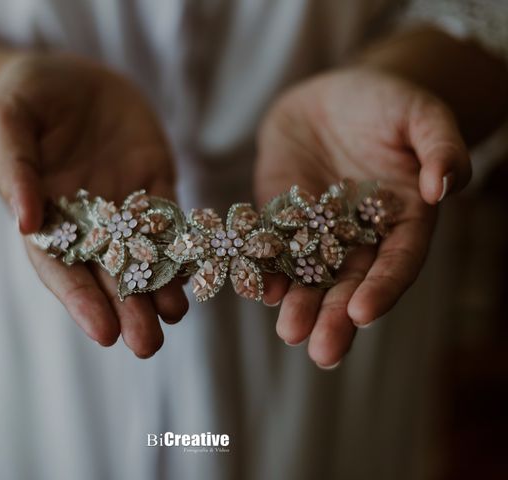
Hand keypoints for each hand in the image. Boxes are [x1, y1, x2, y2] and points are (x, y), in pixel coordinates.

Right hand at [0, 53, 187, 357]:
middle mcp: (89, 222)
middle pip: (107, 274)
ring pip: (144, 255)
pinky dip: (184, 244)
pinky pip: (172, 218)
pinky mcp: (156, 184)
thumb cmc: (26, 98)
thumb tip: (24, 220)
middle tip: (147, 346)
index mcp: (47, 217)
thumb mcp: (7, 121)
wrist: (71, 75)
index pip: (61, 267)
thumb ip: (14, 168)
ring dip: (160, 288)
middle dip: (127, 309)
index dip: (80, 300)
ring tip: (175, 316)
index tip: (103, 332)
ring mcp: (126, 206)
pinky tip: (197, 270)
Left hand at [255, 67, 470, 366]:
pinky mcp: (281, 221)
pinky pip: (273, 251)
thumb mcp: (421, 115)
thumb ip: (440, 148)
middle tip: (322, 352)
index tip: (362, 312)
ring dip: (300, 307)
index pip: (399, 262)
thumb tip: (445, 186)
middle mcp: (361, 236)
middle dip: (337, 317)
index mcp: (402, 220)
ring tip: (290, 332)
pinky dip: (266, 270)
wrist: (331, 93)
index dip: (383, 287)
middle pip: (353, 284)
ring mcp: (318, 232)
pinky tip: (257, 289)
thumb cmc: (385, 102)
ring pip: (311, 278)